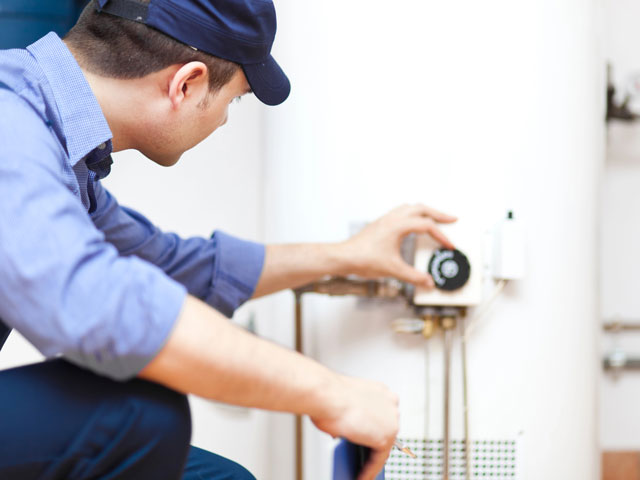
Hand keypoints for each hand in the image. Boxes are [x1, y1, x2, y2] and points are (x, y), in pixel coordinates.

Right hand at [311, 375, 398, 479]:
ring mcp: (391, 420)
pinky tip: (361, 476)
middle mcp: (390, 402)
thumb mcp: (342, 403)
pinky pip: (379, 459)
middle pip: (384, 430)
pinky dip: (369, 470)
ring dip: (371, 459)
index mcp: (380, 391)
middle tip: (364, 457)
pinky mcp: (386, 437)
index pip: (381, 415)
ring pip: (383, 446)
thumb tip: (346, 431)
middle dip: (374, 444)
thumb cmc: (328, 395)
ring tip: (361, 470)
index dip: (374, 428)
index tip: (369, 438)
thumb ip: (351, 416)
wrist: (325, 395)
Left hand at [338, 204, 456, 287]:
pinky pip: (401, 212)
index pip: (426, 226)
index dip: (441, 236)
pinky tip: (413, 224)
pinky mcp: (380, 224)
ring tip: (435, 218)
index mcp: (398, 225)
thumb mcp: (393, 270)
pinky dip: (413, 214)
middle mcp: (392, 218)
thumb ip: (414, 277)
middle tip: (452, 219)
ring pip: (410, 207)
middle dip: (438, 214)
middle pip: (421, 208)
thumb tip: (428, 282)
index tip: (449, 246)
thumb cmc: (363, 259)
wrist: (344, 257)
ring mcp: (385, 219)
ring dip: (425, 211)